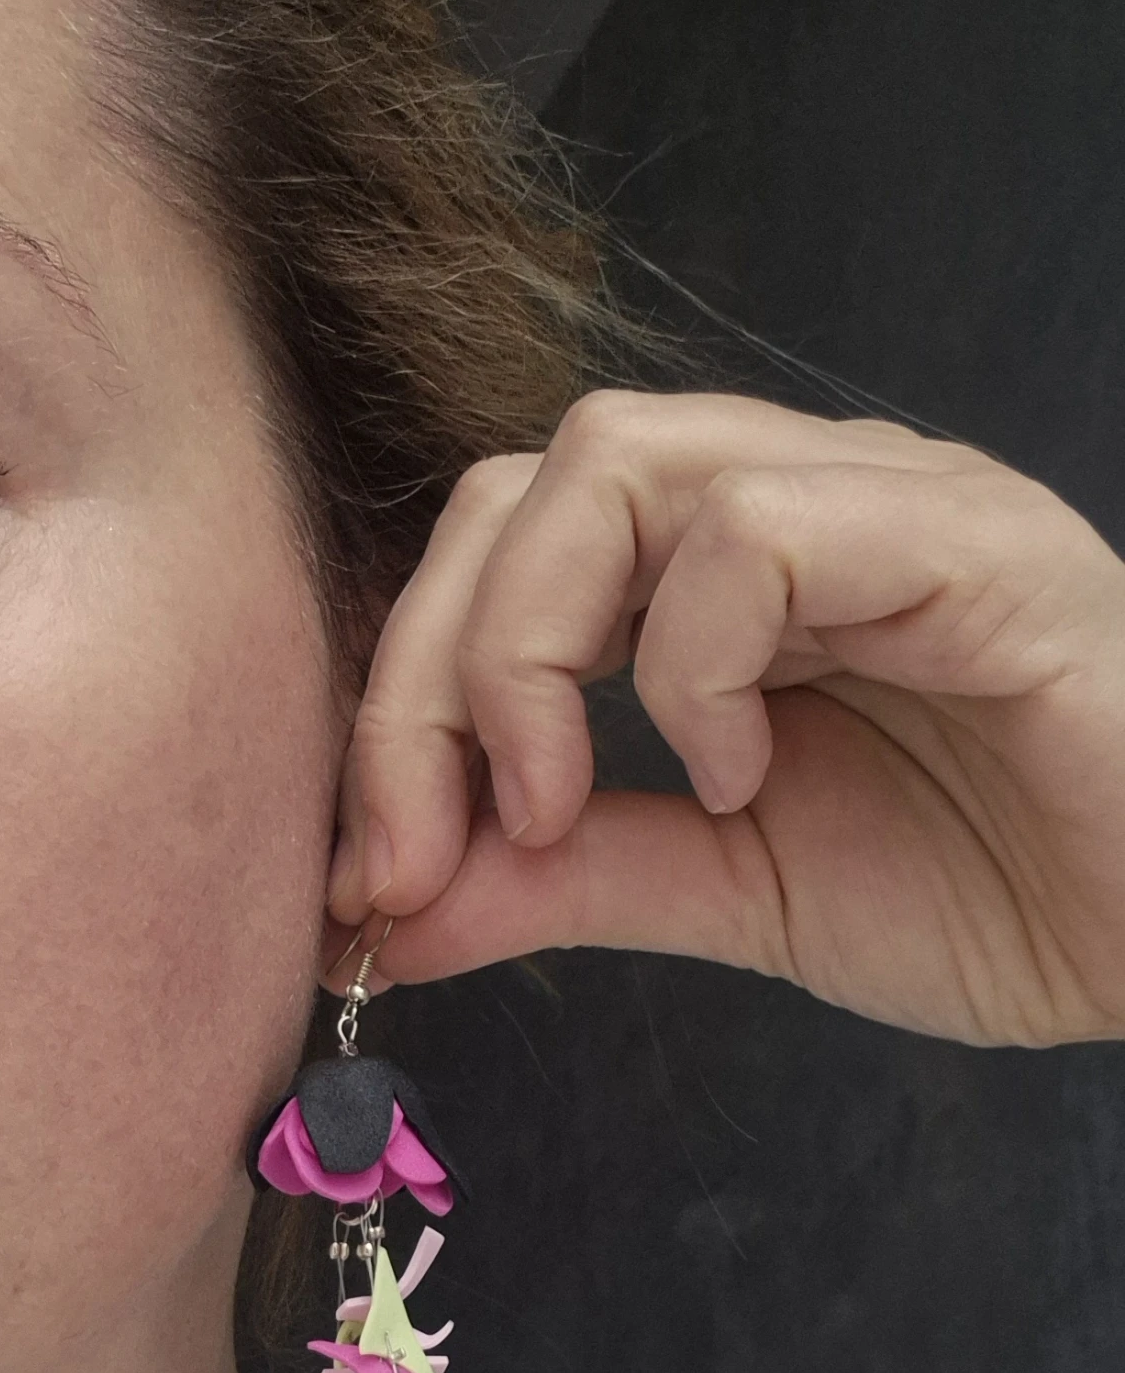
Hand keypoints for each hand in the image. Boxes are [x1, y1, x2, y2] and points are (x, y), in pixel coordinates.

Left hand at [322, 390, 1124, 1044]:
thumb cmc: (1003, 889)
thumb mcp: (734, 894)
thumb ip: (566, 877)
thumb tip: (378, 912)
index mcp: (726, 580)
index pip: (501, 551)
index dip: (400, 696)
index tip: (368, 873)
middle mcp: (789, 506)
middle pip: (525, 483)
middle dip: (426, 673)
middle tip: (415, 850)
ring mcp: (877, 502)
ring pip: (620, 460)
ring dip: (532, 648)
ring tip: (560, 804)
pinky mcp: (964, 537)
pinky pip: (764, 524)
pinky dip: (701, 661)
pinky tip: (745, 773)